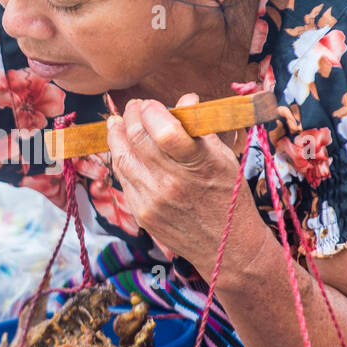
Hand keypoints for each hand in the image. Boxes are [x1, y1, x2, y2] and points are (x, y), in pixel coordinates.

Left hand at [105, 93, 265, 271]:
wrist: (227, 247)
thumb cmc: (229, 196)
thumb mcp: (224, 158)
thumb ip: (200, 128)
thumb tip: (185, 100)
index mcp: (200, 166)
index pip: (165, 131)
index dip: (152, 111)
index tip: (152, 104)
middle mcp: (173, 184)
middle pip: (138, 140)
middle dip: (131, 116)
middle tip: (133, 107)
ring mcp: (153, 201)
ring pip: (122, 158)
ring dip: (117, 135)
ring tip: (118, 122)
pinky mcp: (142, 214)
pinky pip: (123, 178)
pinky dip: (120, 158)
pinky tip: (122, 148)